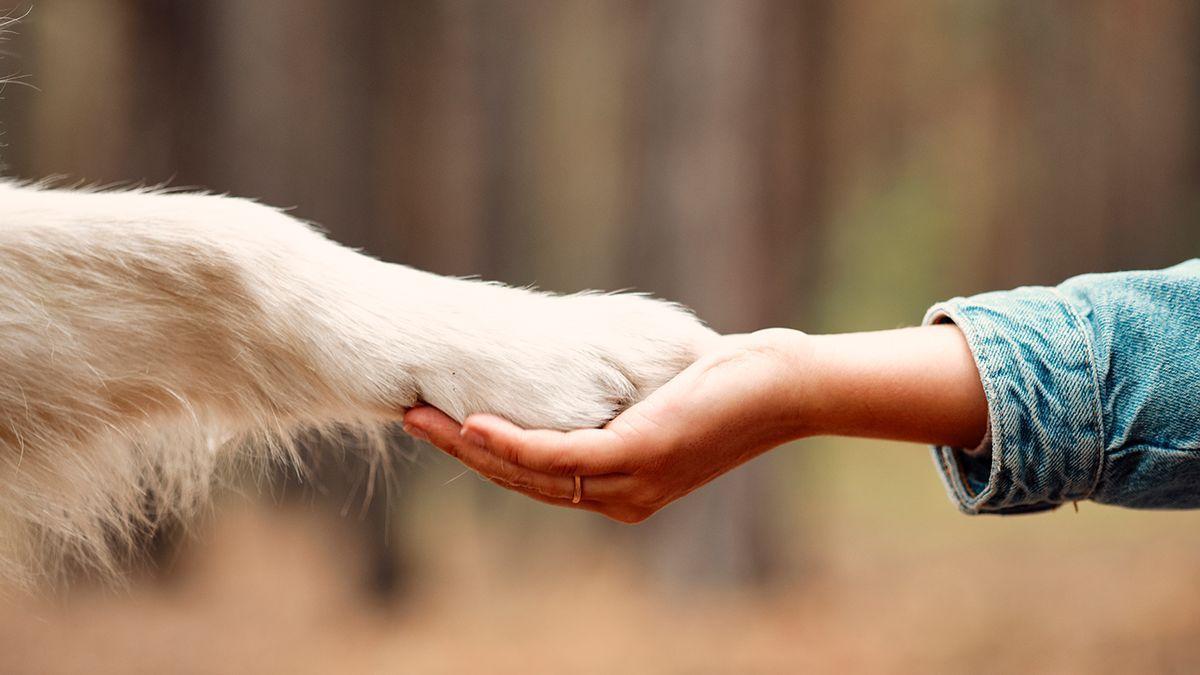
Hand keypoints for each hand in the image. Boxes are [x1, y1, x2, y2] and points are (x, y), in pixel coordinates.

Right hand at [402, 329, 813, 522]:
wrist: (786, 386)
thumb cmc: (729, 383)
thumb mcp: (659, 395)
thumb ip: (616, 397)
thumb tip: (582, 365)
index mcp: (623, 487)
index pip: (539, 476)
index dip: (485, 454)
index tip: (442, 422)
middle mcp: (622, 496)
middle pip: (524, 480)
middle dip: (462, 451)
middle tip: (412, 416)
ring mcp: (630, 482)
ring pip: (532, 472)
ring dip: (471, 446)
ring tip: (422, 417)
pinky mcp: (639, 456)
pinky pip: (560, 457)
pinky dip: (512, 443)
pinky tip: (473, 424)